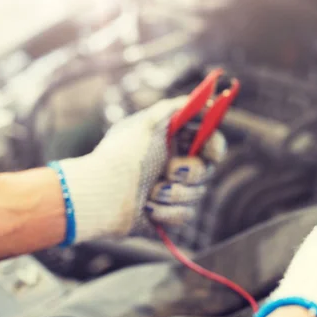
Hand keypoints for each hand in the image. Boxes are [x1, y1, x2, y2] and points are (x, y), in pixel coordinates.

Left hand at [51, 97, 225, 243]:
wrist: (101, 196)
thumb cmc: (123, 157)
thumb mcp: (149, 122)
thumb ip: (177, 107)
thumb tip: (204, 100)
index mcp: (172, 143)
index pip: (210, 142)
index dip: (215, 146)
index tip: (210, 150)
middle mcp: (175, 165)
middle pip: (207, 170)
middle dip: (190, 172)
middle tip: (170, 170)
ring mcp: (174, 192)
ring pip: (198, 194)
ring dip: (174, 193)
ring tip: (150, 192)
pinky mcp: (169, 216)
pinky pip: (186, 215)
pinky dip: (167, 211)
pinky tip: (147, 208)